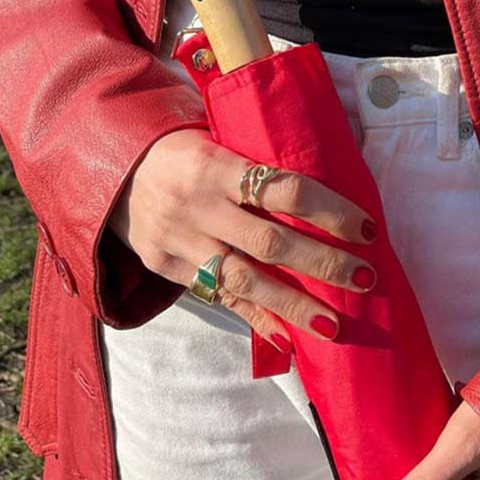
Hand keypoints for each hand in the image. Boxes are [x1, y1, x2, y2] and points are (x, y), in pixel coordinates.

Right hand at [107, 128, 378, 349]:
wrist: (113, 168)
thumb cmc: (186, 150)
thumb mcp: (217, 139)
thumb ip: (260, 163)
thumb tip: (330, 185)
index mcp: (216, 165)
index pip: (284, 190)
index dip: (328, 210)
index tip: (366, 228)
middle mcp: (198, 206)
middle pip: (270, 242)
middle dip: (323, 263)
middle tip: (366, 278)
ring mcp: (180, 241)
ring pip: (245, 279)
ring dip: (294, 305)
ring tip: (335, 323)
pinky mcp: (168, 267)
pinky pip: (219, 299)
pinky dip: (256, 320)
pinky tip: (289, 341)